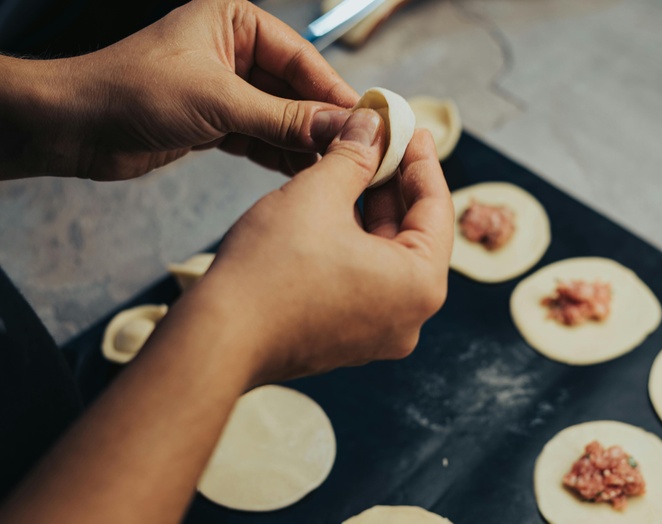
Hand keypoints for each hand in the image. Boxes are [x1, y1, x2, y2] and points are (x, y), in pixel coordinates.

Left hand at [0, 0, 356, 180]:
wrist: (74, 128)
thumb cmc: (133, 92)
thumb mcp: (218, 101)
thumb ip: (283, 118)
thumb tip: (340, 128)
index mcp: (234, 22)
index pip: (301, 57)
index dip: (334, 91)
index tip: (367, 121)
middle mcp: (233, 51)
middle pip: (295, 89)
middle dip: (322, 121)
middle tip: (357, 151)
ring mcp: (226, 89)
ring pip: (280, 117)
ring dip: (304, 142)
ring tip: (336, 168)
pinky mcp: (217, 122)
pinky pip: (261, 138)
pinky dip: (280, 155)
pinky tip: (305, 172)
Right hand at [184, 110, 452, 383]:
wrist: (217, 337)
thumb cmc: (269, 271)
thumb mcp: (318, 194)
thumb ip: (354, 155)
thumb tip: (372, 125)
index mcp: (420, 285)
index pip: (437, 208)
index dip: (421, 159)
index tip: (409, 128)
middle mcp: (409, 317)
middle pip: (413, 233)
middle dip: (392, 182)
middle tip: (379, 139)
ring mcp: (377, 332)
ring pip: (385, 255)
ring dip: (370, 209)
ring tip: (353, 163)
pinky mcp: (346, 337)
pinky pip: (362, 278)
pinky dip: (353, 241)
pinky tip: (334, 205)